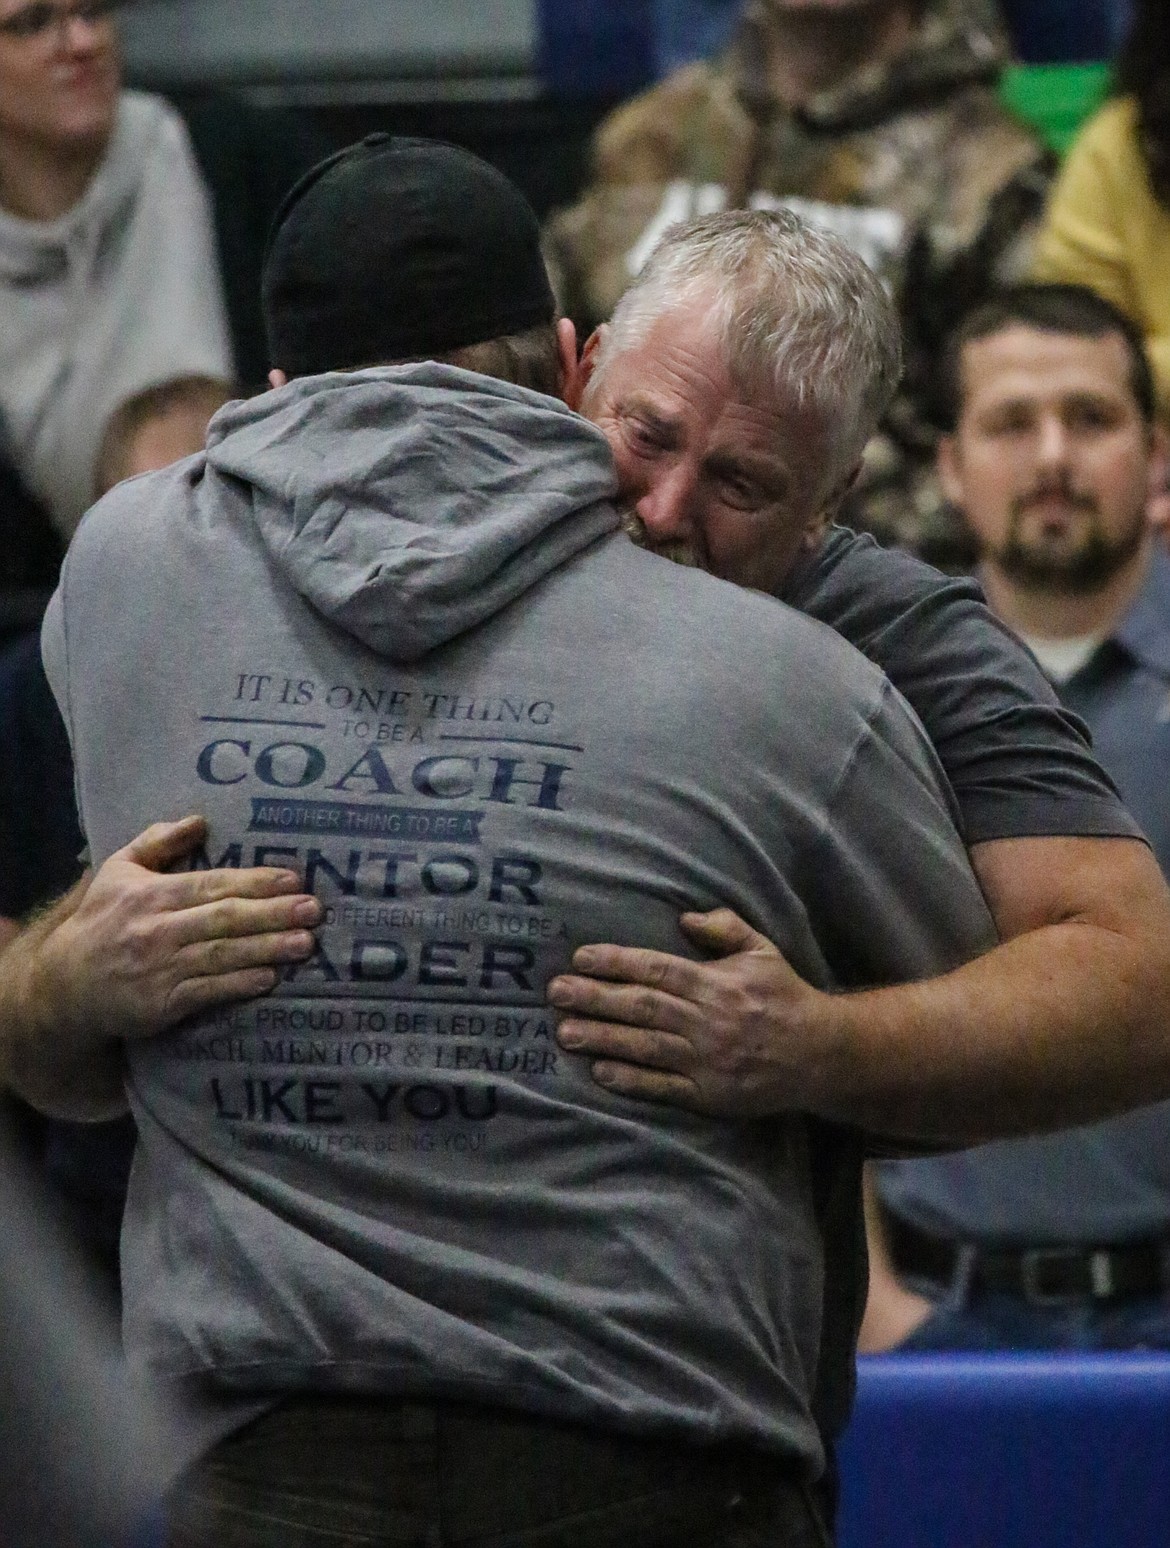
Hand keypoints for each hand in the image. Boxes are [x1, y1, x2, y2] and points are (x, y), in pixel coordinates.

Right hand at [30, 815, 321, 1043]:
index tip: (294, 879)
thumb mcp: (118, 871)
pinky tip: (270, 978)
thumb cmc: (101, 921)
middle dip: (274, 914)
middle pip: (226, 919)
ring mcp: (162, 967)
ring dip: (267, 949)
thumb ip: (158, 842)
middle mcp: (159, 929)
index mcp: (152, 894)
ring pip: (223, 955)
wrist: (64, 985)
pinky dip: (240, 985)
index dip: (256, 882)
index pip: (213, 884)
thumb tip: (200, 820)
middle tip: (314, 910)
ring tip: (305, 943)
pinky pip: (208, 992)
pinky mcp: (162, 1003)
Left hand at [548, 908, 832, 1116]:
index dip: (616, 962)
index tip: (581, 957)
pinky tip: (600, 1071)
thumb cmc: (784, 996)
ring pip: (645, 1047)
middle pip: (642, 1006)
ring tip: (565, 1032)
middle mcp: (707, 1020)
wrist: (819, 1054)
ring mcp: (706, 1060)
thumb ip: (725, 928)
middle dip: (596, 998)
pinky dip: (631, 1080)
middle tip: (557, 992)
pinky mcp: (709, 1094)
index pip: (657, 969)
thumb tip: (684, 916)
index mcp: (716, 983)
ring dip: (602, 1039)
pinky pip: (663, 1087)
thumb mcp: (762, 951)